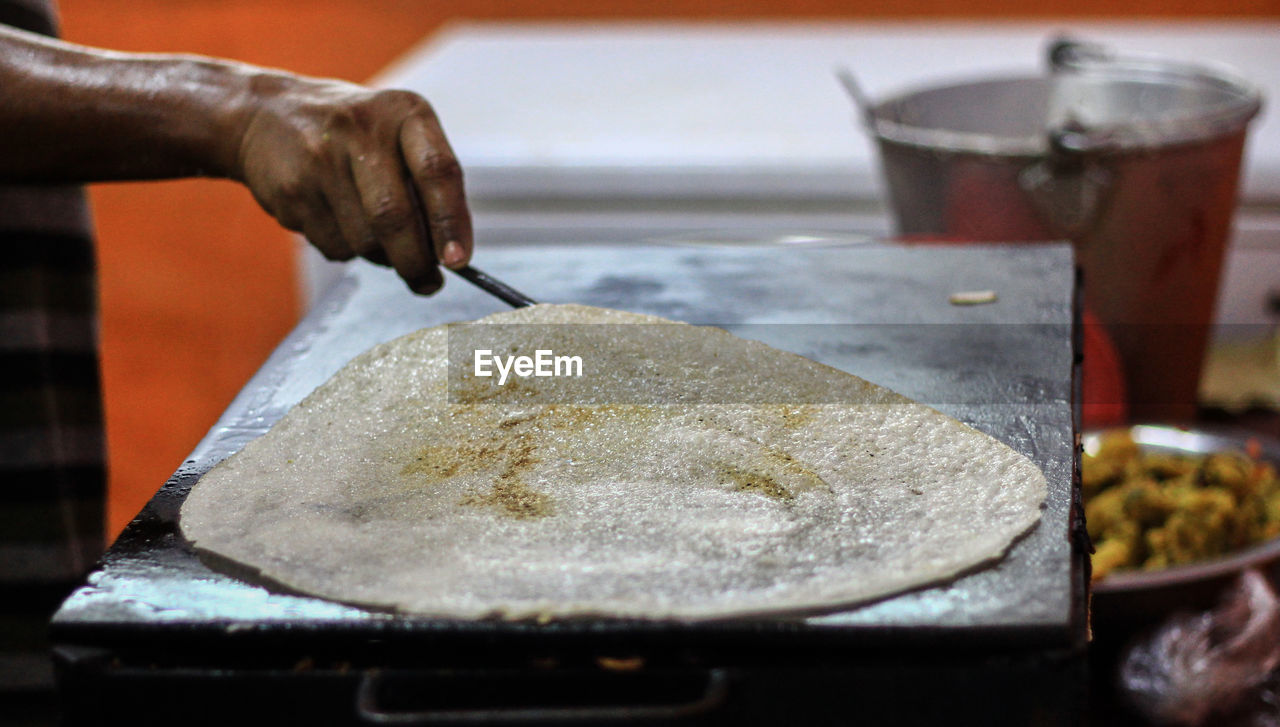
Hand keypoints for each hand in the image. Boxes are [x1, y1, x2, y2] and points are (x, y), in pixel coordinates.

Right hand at [234, 76, 471, 293]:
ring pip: (364, 241)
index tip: (458, 261)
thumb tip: (450, 256)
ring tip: (375, 235)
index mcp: (404, 113)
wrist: (266, 115)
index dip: (451, 222)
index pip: (438, 171)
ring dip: (380, 256)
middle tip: (428, 282)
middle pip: (394, 216)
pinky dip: (347, 250)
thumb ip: (429, 186)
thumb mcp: (399, 135)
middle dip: (415, 261)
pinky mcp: (292, 190)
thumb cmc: (356, 135)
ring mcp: (321, 160)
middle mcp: (361, 131)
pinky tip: (339, 221)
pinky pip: (334, 246)